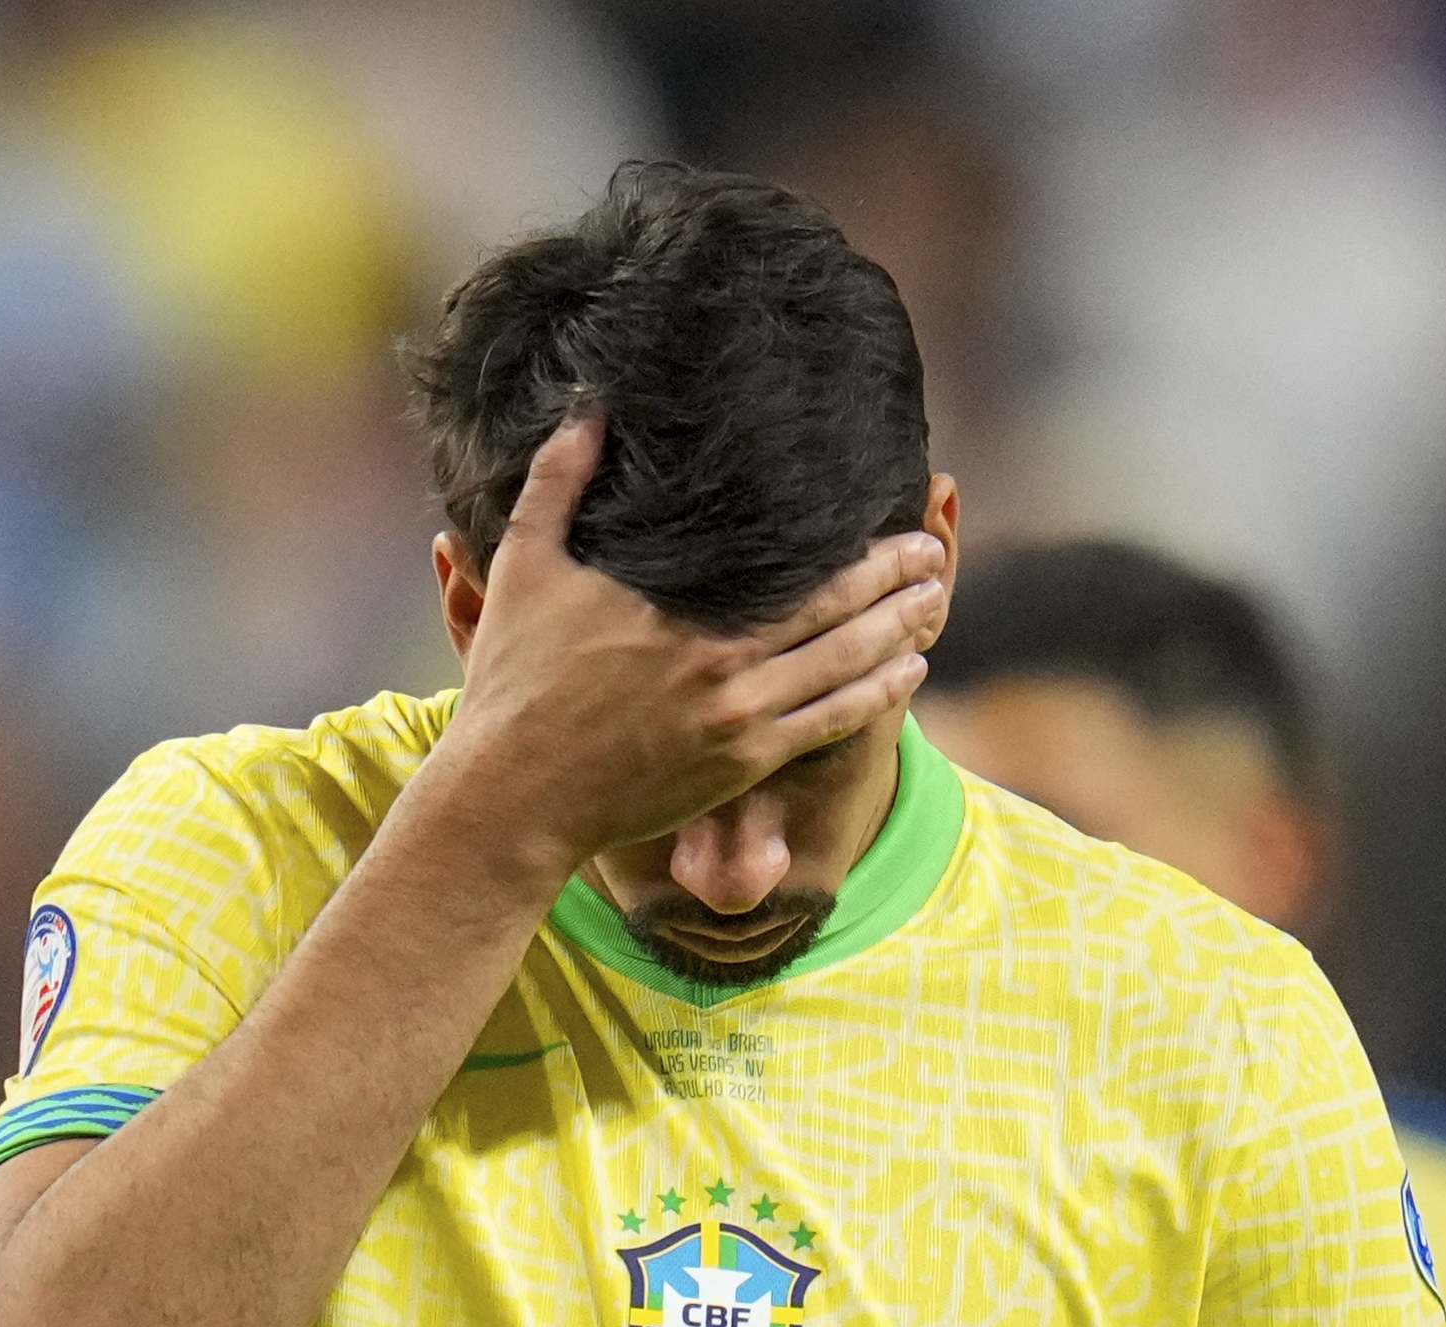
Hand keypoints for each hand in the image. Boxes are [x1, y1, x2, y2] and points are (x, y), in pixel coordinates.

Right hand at [430, 414, 945, 873]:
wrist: (512, 798)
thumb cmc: (512, 684)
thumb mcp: (523, 568)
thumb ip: (557, 485)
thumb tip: (587, 409)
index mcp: (686, 615)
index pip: (792, 569)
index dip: (851, 544)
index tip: (887, 514)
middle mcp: (725, 666)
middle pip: (834, 612)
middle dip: (891, 579)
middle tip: (931, 550)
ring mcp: (739, 722)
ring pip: (845, 669)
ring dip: (898, 632)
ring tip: (934, 602)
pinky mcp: (739, 767)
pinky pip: (828, 726)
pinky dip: (875, 696)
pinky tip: (907, 672)